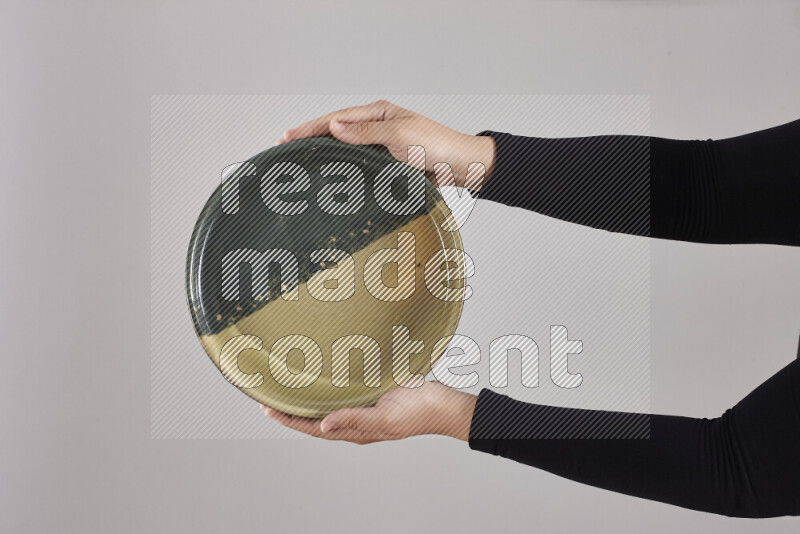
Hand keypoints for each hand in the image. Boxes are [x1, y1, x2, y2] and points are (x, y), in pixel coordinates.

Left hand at [260, 381, 477, 443]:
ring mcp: (365, 405)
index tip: (266, 407)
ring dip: (309, 395)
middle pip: (315, 416)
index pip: (312, 428)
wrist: (445, 403)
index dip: (288, 419)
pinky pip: (345, 389)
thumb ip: (354, 419)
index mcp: (355, 430)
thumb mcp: (385, 418)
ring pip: (328, 402)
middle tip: (270, 393)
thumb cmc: (419, 413)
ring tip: (289, 383)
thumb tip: (324, 425)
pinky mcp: (374, 391)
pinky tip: (324, 372)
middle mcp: (356, 419)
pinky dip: (329, 384)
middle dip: (292, 408)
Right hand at [277, 100, 495, 188]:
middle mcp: (377, 127)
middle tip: (284, 147)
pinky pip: (358, 165)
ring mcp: (381, 146)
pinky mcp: (386, 164)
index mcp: (379, 113)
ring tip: (299, 161)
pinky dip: (341, 169)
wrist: (461, 167)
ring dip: (323, 154)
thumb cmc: (436, 146)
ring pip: (345, 149)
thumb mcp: (399, 135)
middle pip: (336, 131)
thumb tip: (334, 126)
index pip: (336, 118)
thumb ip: (366, 133)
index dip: (310, 128)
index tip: (287, 136)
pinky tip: (329, 176)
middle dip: (310, 138)